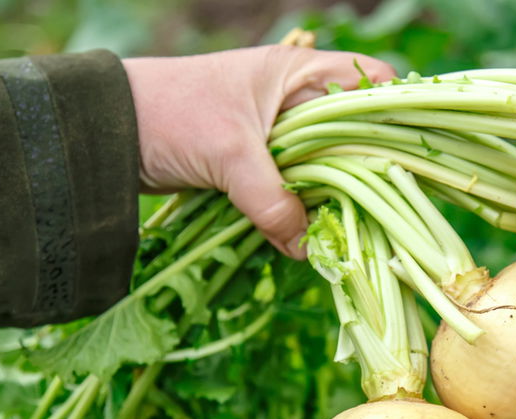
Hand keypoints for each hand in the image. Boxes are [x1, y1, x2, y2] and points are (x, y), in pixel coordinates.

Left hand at [123, 46, 395, 258]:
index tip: (411, 156)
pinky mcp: (256, 166)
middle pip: (354, 135)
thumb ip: (273, 202)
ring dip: (332, 199)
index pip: (370, 83)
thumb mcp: (230, 156)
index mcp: (298, 73)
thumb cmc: (170, 116)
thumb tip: (307, 249)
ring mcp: (276, 135)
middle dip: (367, 171)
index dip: (395, 114)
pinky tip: (313, 235)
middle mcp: (295, 101)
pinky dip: (302, 211)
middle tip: (385, 208)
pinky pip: (295, 190)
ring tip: (351, 229)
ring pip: (326, 168)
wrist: (104, 133)